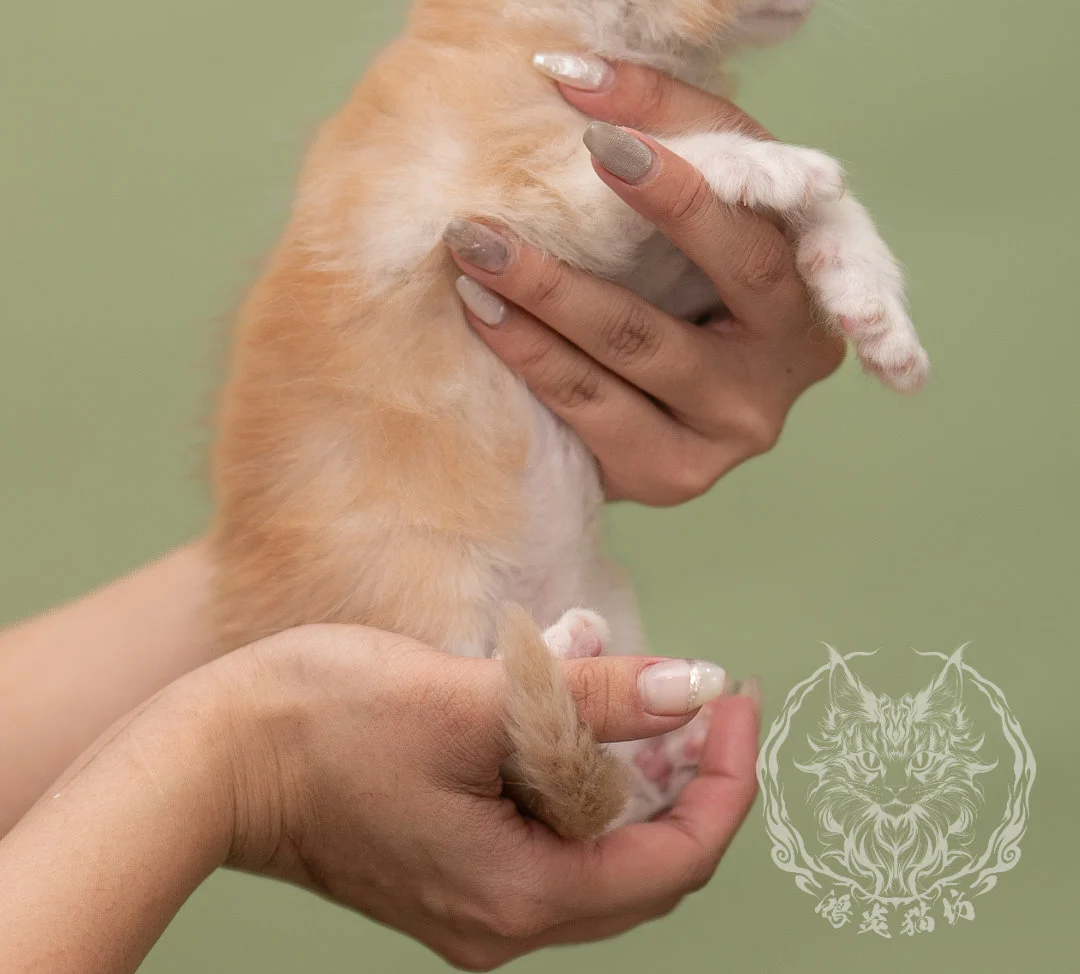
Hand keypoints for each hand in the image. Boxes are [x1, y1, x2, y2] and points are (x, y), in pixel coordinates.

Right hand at [222, 624, 758, 969]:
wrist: (210, 760)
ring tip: (643, 695)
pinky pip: (549, 841)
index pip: (676, 860)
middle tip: (705, 695)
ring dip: (635, 778)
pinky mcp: (449, 872)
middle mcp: (504, 920)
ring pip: (598, 854)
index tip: (738, 699)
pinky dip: (580, 783)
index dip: (726, 779)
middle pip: (645, 867)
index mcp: (520, 893)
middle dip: (691, 779)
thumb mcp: (475, 698)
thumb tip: (695, 688)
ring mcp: (473, 903)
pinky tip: (573, 716)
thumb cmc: (326, 722)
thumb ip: (598, 698)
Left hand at [447, 58, 844, 505]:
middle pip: (712, 291)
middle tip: (515, 203)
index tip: (604, 144)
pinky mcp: (677, 472)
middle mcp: (791, 364)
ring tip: (474, 247)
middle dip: (627, 230)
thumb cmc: (677, 261)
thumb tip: (565, 70)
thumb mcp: (686, 188)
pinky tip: (483, 314)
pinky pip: (596, 412)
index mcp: (812, 285)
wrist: (650, 387)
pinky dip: (534, 356)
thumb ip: (656, 118)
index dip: (687, 192)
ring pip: (637, 351)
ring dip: (546, 294)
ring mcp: (737, 428)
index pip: (757, 236)